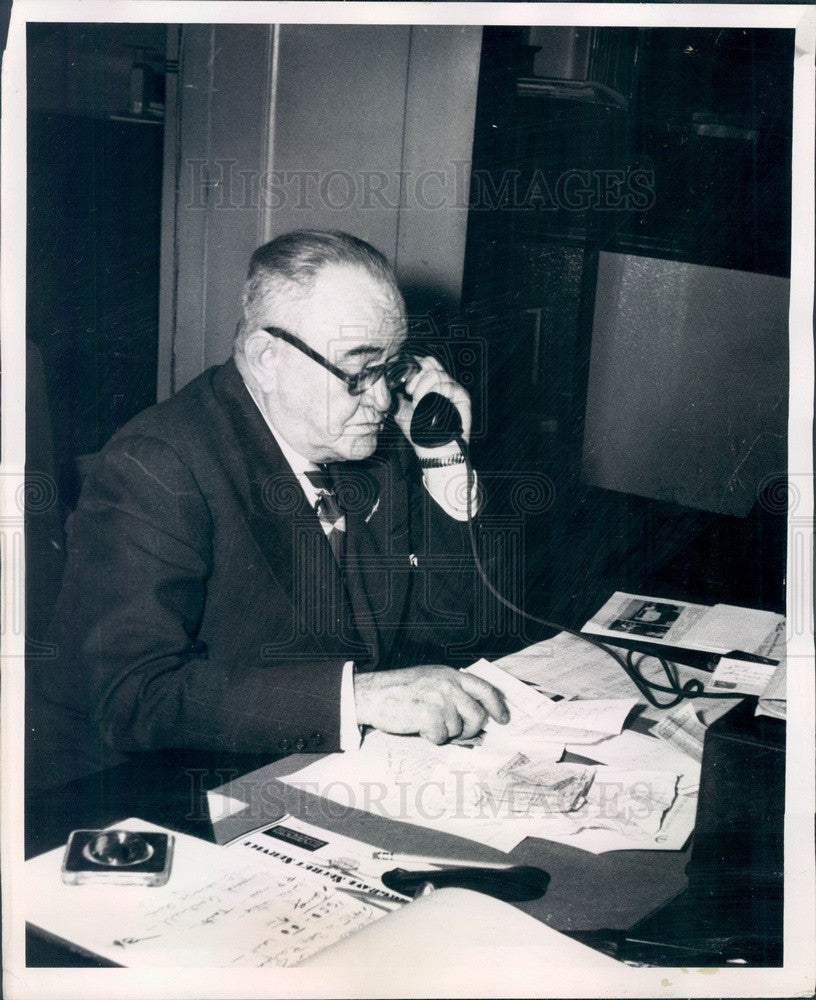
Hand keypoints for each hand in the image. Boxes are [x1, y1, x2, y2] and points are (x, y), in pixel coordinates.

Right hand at [353, 665, 508, 744]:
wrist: (372, 693)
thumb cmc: (400, 690)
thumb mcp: (431, 681)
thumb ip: (453, 692)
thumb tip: (475, 717)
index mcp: (451, 675)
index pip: (485, 688)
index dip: (497, 706)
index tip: (503, 719)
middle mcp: (448, 685)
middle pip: (477, 716)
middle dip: (471, 730)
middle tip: (458, 733)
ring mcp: (439, 699)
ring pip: (458, 730)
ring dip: (445, 733)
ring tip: (427, 723)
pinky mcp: (428, 715)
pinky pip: (441, 737)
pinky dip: (431, 738)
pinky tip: (419, 727)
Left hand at [393, 356, 471, 452]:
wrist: (432, 450)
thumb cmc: (418, 432)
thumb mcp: (401, 410)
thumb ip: (397, 395)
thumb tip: (389, 380)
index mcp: (430, 384)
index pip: (424, 362)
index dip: (412, 363)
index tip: (401, 372)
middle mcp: (442, 384)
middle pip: (430, 362)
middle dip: (416, 373)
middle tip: (408, 390)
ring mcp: (453, 389)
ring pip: (435, 373)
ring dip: (422, 386)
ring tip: (416, 402)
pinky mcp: (462, 396)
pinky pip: (446, 384)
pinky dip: (432, 391)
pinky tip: (423, 403)